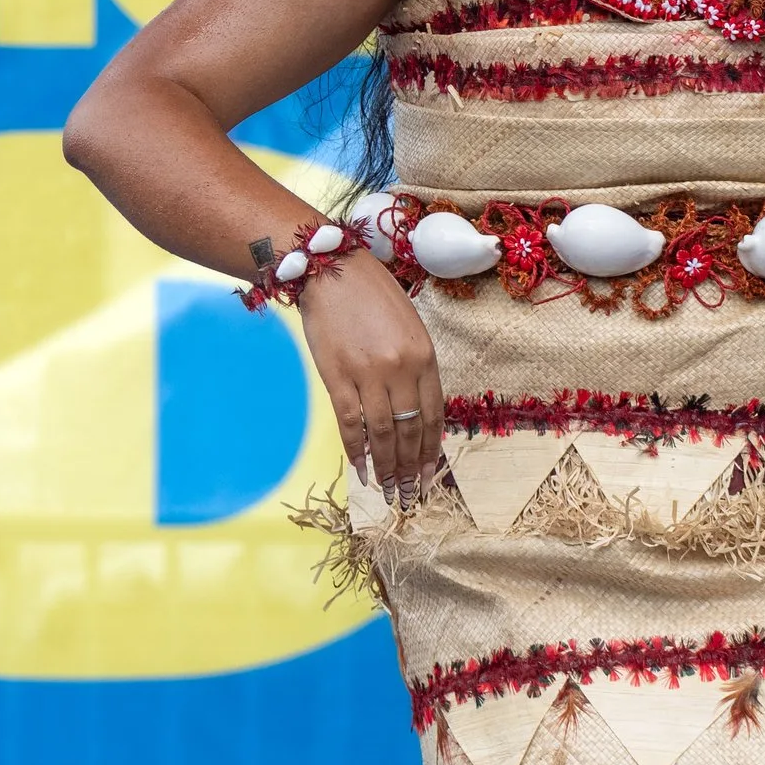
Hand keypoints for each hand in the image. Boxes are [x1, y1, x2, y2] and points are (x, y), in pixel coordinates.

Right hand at [296, 249, 443, 504]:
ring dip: (387, 467)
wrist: (331, 269)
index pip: (433, 414)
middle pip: (411, 430)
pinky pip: (352, 424)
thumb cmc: (371, 294)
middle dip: (410, 467)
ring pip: (384, 433)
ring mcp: (370, 374)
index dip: (430, 449)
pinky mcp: (339, 377)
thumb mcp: (408, 326)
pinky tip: (361, 470)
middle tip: (409, 495)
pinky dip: (357, 451)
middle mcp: (402, 368)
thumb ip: (415, 365)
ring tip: (388, 492)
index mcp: (425, 355)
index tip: (427, 473)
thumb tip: (415, 409)